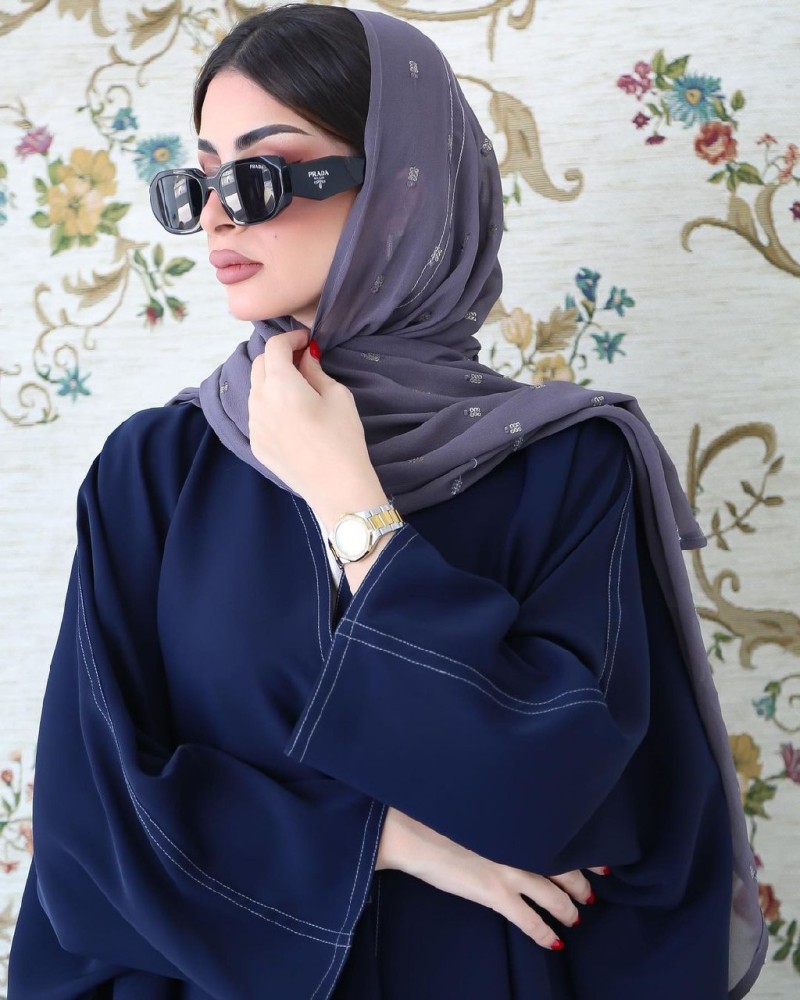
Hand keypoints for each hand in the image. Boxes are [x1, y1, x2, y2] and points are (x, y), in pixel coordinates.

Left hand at [248, 330, 386, 524]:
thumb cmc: (343, 439)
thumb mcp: (338, 396)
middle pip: (260, 365)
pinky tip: (292, 416)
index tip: (306, 341)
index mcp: (280, 385)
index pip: (275, 347)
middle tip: (302, 361)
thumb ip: (316, 371)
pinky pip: (257, 414)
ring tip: (297, 389)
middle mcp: (259, 402)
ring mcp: (254, 425)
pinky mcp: (256, 444)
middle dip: (278, 357)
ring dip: (272, 381)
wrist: (337, 488)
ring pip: (255, 390)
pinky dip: (270, 405)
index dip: (291, 338)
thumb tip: (306, 359)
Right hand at [375, 806, 605, 950]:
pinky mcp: (496, 893)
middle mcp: (521, 845)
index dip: (586, 852)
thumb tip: (514, 828)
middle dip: (581, 884)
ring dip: (567, 909)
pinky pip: (529, 919)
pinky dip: (544, 932)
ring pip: (554, 895)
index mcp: (518, 823)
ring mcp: (510, 870)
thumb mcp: (481, 812)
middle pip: (565, 868)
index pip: (562, 838)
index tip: (601, 862)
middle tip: (590, 893)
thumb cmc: (442, 816)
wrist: (417, 834)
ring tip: (574, 917)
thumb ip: (503, 821)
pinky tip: (554, 941)